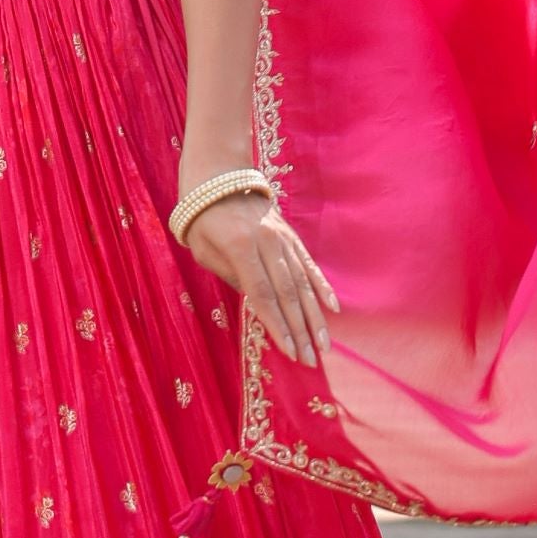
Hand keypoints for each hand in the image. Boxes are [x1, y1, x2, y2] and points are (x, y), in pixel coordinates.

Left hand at [181, 187, 338, 367]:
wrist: (219, 177)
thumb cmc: (203, 220)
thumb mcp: (203, 251)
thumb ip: (230, 277)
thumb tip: (256, 303)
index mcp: (241, 248)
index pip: (262, 296)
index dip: (278, 326)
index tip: (290, 352)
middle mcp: (267, 243)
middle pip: (288, 294)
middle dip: (300, 331)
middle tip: (311, 360)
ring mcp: (283, 238)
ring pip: (303, 283)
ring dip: (315, 317)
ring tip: (324, 345)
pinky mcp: (291, 235)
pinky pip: (309, 264)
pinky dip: (322, 286)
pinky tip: (333, 307)